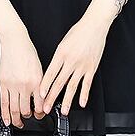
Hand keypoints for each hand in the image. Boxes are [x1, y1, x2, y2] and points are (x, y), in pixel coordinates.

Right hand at [0, 28, 45, 126]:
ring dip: (17, 119)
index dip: (41, 113)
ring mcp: (12, 86)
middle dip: (29, 117)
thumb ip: (40, 84)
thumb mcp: (40, 68)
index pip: (40, 104)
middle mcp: (25, 85)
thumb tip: (41, 97)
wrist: (14, 41)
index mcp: (37, 81)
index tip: (40, 114)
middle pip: (26, 109)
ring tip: (18, 123)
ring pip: (14, 109)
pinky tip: (7, 120)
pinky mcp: (2, 84)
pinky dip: (5, 114)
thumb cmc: (27, 51)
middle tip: (30, 119)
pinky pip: (3, 103)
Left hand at [39, 0, 115, 114]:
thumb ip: (57, 59)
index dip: (44, 86)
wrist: (94, 25)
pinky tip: (81, 102)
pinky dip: (84, 94)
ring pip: (72, 86)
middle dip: (51, 98)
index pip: (50, 73)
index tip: (40, 96)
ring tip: (64, 110)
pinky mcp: (92, 68)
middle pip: (59, 83)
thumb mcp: (62, 44)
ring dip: (67, 100)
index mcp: (61, 54)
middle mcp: (71, 61)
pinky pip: (87, 84)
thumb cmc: (78, 32)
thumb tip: (52, 73)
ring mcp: (82, 66)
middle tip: (46, 108)